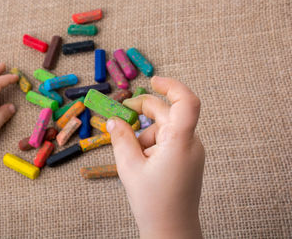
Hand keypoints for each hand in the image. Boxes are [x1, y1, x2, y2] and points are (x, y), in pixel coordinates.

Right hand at [106, 76, 204, 237]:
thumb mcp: (129, 167)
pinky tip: (140, 160)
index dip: (171, 85)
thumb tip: (113, 120)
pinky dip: (151, 143)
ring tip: (132, 156)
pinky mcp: (187, 159)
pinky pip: (168, 140)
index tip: (152, 81)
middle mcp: (190, 143)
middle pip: (167, 114)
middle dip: (143, 112)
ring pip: (165, 128)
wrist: (171, 230)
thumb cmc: (153, 202)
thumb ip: (120, 138)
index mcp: (180, 142)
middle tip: (120, 118)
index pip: (187, 102)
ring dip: (144, 134)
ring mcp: (190, 151)